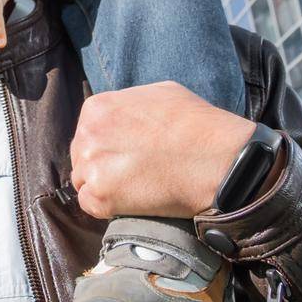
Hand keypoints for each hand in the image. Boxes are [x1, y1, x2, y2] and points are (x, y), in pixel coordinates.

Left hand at [69, 81, 256, 218]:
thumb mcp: (159, 93)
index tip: (125, 154)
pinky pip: (89, 205)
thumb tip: (121, 115)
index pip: (87, 131)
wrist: (219, 160)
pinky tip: (132, 201)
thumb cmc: (197, 125)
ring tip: (135, 188)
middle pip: (82, 156)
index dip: (106, 146)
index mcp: (98, 108)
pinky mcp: (101, 196)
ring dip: (103, 186)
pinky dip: (107, 207)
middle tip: (131, 173)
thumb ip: (128, 104)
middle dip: (102, 165)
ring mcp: (92, 166)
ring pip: (84, 181)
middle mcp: (88, 134)